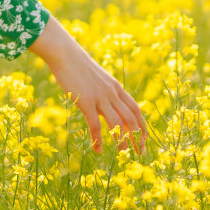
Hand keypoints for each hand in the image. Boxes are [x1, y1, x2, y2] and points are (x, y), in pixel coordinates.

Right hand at [29, 16, 147, 154]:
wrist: (65, 54)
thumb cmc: (77, 66)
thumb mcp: (97, 79)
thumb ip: (104, 93)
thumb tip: (105, 109)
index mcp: (116, 88)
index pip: (135, 109)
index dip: (142, 125)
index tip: (144, 139)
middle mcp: (112, 93)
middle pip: (131, 119)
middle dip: (137, 137)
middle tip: (139, 153)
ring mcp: (100, 97)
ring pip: (117, 123)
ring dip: (121, 141)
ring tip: (122, 154)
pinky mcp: (86, 101)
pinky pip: (95, 124)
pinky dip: (98, 138)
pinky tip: (97, 148)